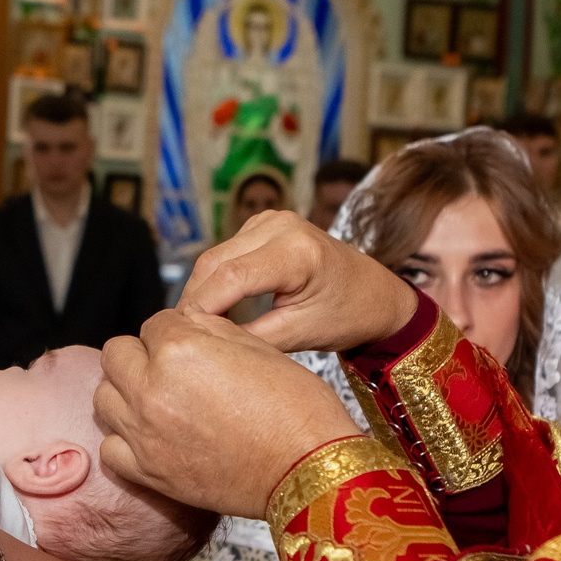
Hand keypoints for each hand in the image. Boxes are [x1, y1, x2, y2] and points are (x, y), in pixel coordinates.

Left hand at [97, 307, 357, 519]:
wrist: (308, 468)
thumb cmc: (295, 407)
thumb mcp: (257, 346)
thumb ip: (208, 328)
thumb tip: (184, 323)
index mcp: (179, 348)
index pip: (154, 323)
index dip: (175, 333)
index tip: (190, 346)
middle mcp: (151, 387)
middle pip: (117, 354)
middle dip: (141, 356)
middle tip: (170, 370)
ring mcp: (144, 432)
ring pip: (105, 397)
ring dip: (126, 394)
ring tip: (158, 401)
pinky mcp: (147, 471)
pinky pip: (110, 446)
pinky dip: (125, 439)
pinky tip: (151, 437)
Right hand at [177, 210, 417, 354]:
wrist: (375, 294)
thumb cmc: (348, 316)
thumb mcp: (300, 334)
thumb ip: (251, 337)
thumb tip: (204, 341)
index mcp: (297, 252)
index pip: (230, 278)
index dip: (201, 308)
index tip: (187, 337)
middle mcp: (282, 225)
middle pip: (215, 262)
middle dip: (195, 300)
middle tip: (185, 337)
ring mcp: (272, 220)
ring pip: (215, 256)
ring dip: (202, 289)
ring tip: (198, 325)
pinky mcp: (265, 224)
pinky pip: (226, 252)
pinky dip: (215, 279)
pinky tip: (215, 306)